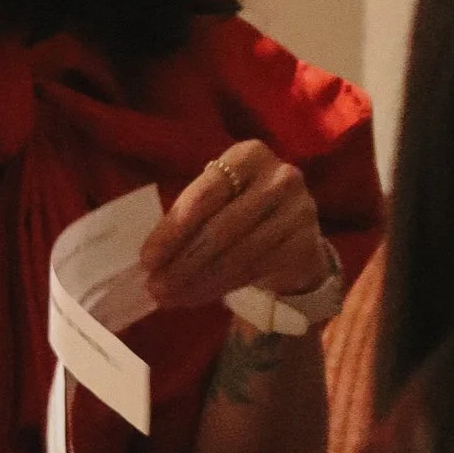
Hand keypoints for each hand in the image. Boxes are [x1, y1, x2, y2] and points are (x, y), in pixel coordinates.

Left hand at [140, 142, 335, 314]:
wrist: (295, 238)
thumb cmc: (242, 215)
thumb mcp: (218, 201)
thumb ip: (189, 217)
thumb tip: (150, 258)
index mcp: (249, 155)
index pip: (204, 193)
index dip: (172, 229)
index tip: (147, 259)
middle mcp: (280, 177)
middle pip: (220, 227)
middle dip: (182, 261)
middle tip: (155, 286)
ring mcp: (299, 210)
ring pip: (237, 254)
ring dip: (198, 280)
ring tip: (170, 297)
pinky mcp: (306, 244)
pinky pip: (254, 270)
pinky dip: (220, 287)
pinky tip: (196, 296)